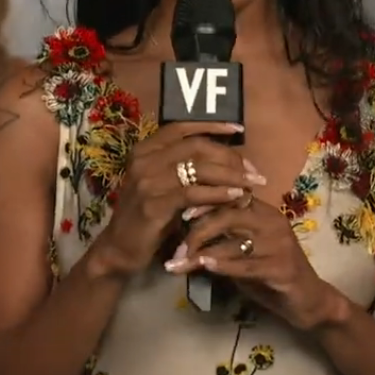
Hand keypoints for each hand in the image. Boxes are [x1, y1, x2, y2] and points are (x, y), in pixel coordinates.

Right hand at [89, 122, 257, 277]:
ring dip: (232, 176)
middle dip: (231, 157)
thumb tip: (229, 159)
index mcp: (145, 150)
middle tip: (253, 172)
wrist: (120, 249)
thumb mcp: (165, 186)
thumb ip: (187, 169)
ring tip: (252, 184)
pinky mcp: (153, 204)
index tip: (239, 129)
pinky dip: (218, 193)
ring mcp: (147, 181)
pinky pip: (193, 193)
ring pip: (199, 168)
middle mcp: (144, 160)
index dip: (213, 125)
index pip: (182, 128)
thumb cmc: (149, 216)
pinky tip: (235, 196)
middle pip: (197, 146)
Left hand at [170, 196, 348, 331]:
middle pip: (228, 214)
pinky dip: (222, 264)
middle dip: (197, 230)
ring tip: (179, 264)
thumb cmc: (272, 275)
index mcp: (264, 212)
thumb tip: (184, 235)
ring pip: (233, 239)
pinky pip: (246, 264)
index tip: (180, 214)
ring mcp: (278, 245)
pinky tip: (204, 267)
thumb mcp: (244, 252)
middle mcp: (273, 222)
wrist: (308, 300)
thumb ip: (222, 240)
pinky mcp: (281, 268)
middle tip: (177, 250)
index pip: (230, 196)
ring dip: (202, 252)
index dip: (203, 202)